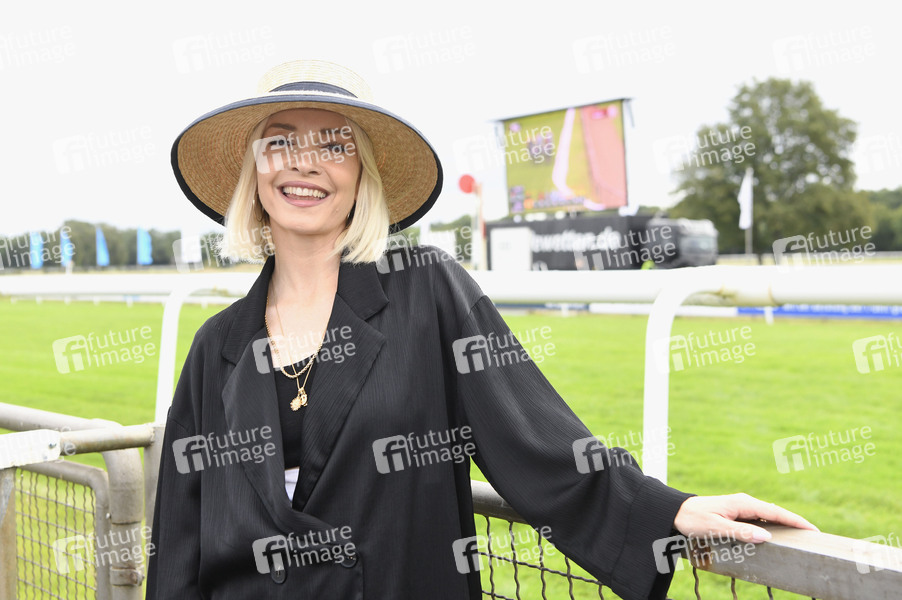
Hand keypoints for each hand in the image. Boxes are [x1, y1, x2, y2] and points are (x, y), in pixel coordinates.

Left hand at [673, 493, 817, 542]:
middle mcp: (744, 503)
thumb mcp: (716, 528)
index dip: (795, 521)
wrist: (675, 512)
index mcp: (743, 503)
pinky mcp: (736, 513)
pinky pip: (759, 519)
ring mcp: (741, 507)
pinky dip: (771, 526)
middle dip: (794, 523)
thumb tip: (766, 537)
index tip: (813, 530)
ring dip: (783, 525)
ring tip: (801, 537)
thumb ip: (741, 532)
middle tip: (814, 536)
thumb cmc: (693, 519)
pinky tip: (777, 535)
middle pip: (776, 513)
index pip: (776, 512)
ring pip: (768, 516)